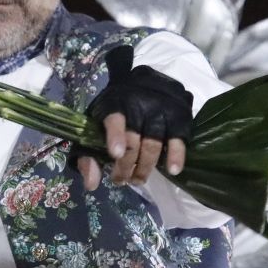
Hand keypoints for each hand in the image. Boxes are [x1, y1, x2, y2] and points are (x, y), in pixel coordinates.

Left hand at [77, 47, 193, 191]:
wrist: (144, 82)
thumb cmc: (115, 110)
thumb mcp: (95, 126)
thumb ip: (88, 156)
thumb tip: (92, 184)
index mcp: (115, 104)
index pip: (115, 120)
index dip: (116, 137)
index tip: (116, 154)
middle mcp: (139, 106)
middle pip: (134, 141)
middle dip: (127, 166)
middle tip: (122, 180)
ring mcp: (161, 112)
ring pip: (154, 144)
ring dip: (145, 167)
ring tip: (138, 180)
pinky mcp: (178, 118)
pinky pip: (178, 139)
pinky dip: (176, 156)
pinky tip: (172, 170)